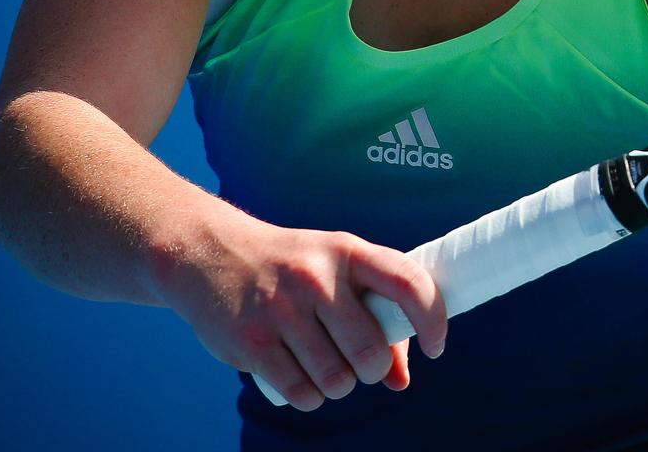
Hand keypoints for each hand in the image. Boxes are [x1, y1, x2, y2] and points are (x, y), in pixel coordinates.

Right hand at [150, 211, 448, 409]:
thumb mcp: (336, 273)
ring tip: (325, 366)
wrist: (209, 253)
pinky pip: (302, 394)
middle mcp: (316, 277)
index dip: (433, 319)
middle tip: (360, 362)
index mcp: (348, 251)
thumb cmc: (291, 268)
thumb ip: (376, 319)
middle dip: (372, 369)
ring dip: (338, 386)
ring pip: (337, 380)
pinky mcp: (250, 342)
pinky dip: (309, 397)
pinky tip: (302, 379)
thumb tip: (401, 380)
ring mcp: (280, 309)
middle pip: (370, 351)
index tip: (438, 345)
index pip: (408, 282)